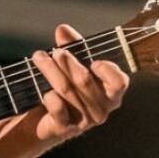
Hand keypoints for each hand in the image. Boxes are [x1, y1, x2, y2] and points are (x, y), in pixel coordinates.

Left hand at [29, 23, 129, 143]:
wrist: (43, 120)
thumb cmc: (66, 88)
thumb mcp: (71, 66)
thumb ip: (71, 46)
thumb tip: (62, 29)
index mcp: (111, 93)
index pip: (119, 82)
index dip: (108, 70)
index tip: (94, 60)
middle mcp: (102, 109)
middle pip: (85, 80)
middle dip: (68, 63)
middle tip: (56, 52)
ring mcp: (84, 121)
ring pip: (67, 90)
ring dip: (51, 71)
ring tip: (39, 57)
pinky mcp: (65, 128)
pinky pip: (58, 108)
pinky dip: (50, 97)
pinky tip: (44, 91)